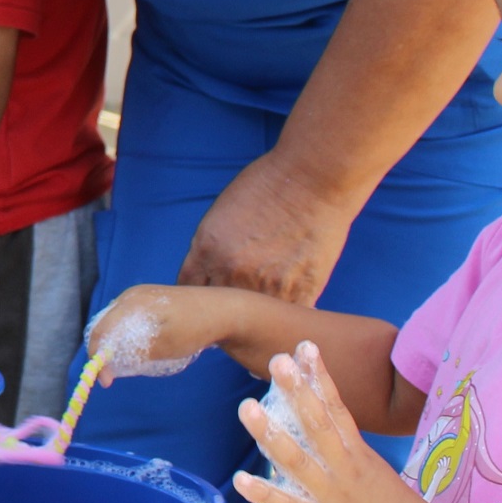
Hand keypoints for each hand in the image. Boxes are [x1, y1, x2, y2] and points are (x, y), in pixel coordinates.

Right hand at [85, 284, 226, 382]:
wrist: (222, 311)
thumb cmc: (194, 328)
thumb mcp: (164, 346)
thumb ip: (135, 354)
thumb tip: (109, 367)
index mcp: (132, 303)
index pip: (102, 331)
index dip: (98, 357)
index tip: (105, 381)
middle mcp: (130, 295)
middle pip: (104, 325)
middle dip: (104, 351)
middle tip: (111, 376)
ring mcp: (139, 295)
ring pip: (114, 323)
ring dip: (114, 344)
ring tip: (122, 365)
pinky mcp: (148, 300)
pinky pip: (126, 320)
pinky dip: (124, 336)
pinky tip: (136, 349)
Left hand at [179, 153, 358, 305]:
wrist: (314, 180)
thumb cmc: (268, 186)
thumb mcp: (221, 214)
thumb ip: (210, 249)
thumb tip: (207, 279)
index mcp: (206, 250)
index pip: (188, 292)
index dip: (196, 300)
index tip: (204, 304)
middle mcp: (231, 272)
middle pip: (215, 313)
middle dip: (221, 315)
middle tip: (232, 315)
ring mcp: (265, 287)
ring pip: (252, 321)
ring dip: (255, 320)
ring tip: (262, 317)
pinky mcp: (299, 294)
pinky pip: (285, 320)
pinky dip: (285, 318)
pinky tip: (287, 313)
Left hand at [235, 343, 430, 502]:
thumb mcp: (374, 471)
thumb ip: (345, 450)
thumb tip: (320, 425)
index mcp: (359, 455)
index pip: (338, 408)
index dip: (320, 377)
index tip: (305, 346)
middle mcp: (346, 471)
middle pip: (319, 425)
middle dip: (297, 391)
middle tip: (276, 360)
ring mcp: (334, 498)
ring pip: (299, 462)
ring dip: (271, 434)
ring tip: (247, 406)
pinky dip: (265, 494)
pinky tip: (240, 479)